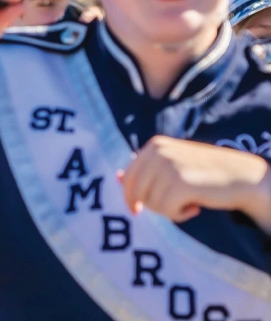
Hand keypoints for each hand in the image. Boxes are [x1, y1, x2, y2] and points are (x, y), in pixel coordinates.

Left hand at [119, 136, 270, 230]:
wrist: (244, 177)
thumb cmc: (207, 173)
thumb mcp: (174, 165)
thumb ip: (147, 170)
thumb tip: (116, 177)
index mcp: (155, 145)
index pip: (127, 177)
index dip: (129, 197)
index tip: (136, 210)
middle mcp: (159, 152)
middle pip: (135, 191)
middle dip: (150, 205)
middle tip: (172, 207)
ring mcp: (169, 167)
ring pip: (150, 203)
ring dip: (168, 210)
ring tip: (188, 202)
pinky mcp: (181, 183)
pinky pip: (166, 211)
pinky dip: (179, 215)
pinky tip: (195, 207)